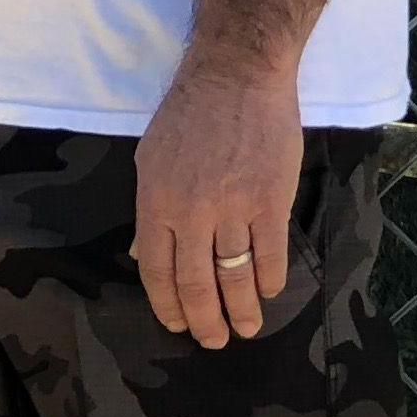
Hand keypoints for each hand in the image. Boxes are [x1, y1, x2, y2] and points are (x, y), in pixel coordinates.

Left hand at [133, 59, 302, 345]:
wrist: (237, 75)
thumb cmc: (189, 114)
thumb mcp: (151, 157)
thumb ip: (152, 209)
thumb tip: (145, 254)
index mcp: (156, 200)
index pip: (157, 270)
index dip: (168, 305)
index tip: (179, 325)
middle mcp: (191, 210)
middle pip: (197, 284)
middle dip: (205, 321)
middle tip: (214, 341)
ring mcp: (233, 207)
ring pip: (236, 278)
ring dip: (242, 312)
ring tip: (246, 330)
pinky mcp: (272, 201)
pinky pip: (271, 256)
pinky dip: (270, 282)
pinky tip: (269, 292)